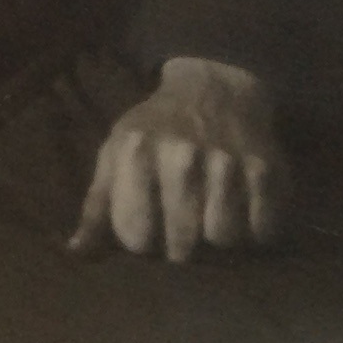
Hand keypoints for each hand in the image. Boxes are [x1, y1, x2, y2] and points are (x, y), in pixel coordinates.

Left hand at [73, 58, 286, 263]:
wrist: (213, 88)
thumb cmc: (156, 131)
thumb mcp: (116, 156)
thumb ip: (97, 208)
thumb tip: (77, 253)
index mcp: (137, 150)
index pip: (137, 235)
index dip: (142, 243)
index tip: (147, 229)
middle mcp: (181, 154)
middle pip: (182, 246)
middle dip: (181, 249)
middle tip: (182, 231)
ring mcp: (226, 160)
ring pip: (223, 240)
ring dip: (218, 242)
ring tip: (210, 222)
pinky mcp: (265, 168)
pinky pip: (262, 231)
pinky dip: (254, 233)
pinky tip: (241, 214)